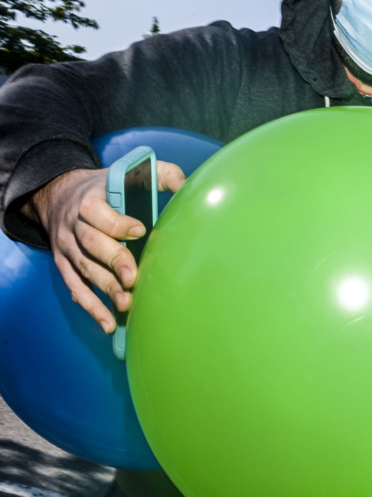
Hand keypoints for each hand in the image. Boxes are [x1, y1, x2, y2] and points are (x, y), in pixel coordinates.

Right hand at [26, 162, 185, 332]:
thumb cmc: (106, 187)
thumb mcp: (128, 172)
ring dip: (105, 288)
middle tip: (132, 277)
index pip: (98, 212)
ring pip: (84, 269)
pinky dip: (92, 308)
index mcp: (89, 200)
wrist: (58, 195)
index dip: (117, 223)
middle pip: (90, 243)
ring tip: (126, 303)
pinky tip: (109, 323)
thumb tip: (189, 186)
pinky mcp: (64, 266)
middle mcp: (74, 224)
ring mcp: (67, 248)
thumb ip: (161, 175)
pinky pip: (76, 289)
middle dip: (112, 260)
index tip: (140, 231)